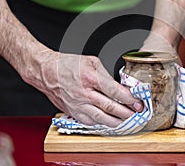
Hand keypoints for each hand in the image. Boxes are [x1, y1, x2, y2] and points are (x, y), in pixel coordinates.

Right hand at [25, 50, 142, 127]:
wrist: (46, 72)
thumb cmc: (67, 64)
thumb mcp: (91, 61)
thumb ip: (106, 74)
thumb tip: (119, 86)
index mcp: (90, 78)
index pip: (114, 91)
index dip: (129, 98)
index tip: (138, 102)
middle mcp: (84, 94)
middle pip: (110, 107)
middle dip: (127, 112)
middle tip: (138, 114)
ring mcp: (78, 105)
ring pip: (101, 118)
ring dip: (117, 122)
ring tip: (129, 122)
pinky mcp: (73, 112)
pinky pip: (90, 122)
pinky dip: (103, 124)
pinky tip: (112, 124)